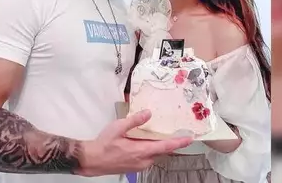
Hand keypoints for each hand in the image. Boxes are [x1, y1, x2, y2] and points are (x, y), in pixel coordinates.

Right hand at [76, 110, 192, 176]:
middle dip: (168, 143)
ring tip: (154, 136)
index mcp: (141, 151)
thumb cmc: (104, 144)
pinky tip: (141, 143)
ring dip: (157, 147)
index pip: (166, 146)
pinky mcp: (133, 168)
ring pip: (154, 155)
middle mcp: (143, 161)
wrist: (92, 160)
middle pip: (161, 151)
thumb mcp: (118, 127)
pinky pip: (147, 158)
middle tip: (173, 133)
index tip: (189, 139)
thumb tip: (148, 113)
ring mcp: (138, 166)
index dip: (179, 142)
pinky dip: (148, 150)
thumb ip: (135, 120)